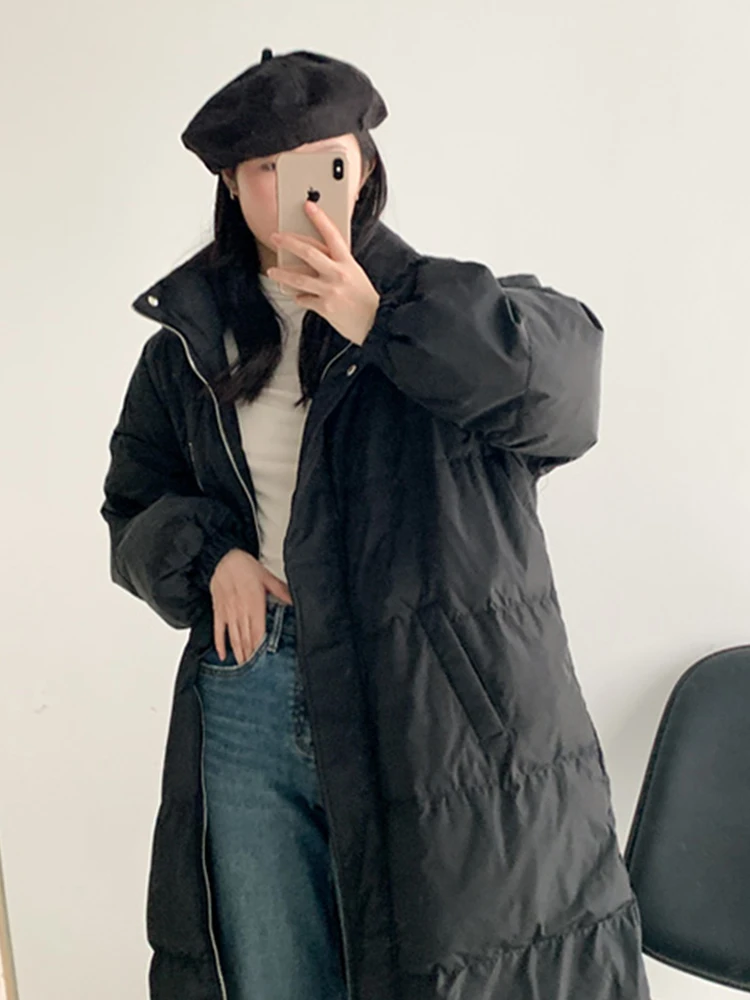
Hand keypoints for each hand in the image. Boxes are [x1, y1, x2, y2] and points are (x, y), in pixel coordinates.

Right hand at [208, 549, 291, 662]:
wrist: (222, 558)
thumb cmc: (245, 567)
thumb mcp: (267, 577)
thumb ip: (281, 592)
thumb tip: (294, 602)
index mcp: (254, 603)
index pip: (258, 631)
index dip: (261, 647)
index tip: (264, 661)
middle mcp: (240, 611)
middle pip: (246, 638)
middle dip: (251, 656)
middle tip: (255, 672)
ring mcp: (228, 613)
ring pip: (234, 637)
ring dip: (238, 654)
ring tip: (243, 668)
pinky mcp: (218, 611)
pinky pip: (219, 630)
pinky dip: (220, 644)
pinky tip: (223, 656)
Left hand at [266, 200, 380, 345]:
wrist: (375, 323)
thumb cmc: (364, 299)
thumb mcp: (355, 274)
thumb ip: (337, 264)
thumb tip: (316, 257)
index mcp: (347, 263)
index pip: (332, 235)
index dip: (319, 218)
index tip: (308, 206)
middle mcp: (338, 274)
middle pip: (308, 252)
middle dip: (288, 242)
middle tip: (275, 238)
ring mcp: (330, 291)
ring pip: (298, 278)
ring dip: (282, 274)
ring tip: (272, 271)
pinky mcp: (325, 307)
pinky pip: (304, 299)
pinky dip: (298, 297)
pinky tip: (296, 296)